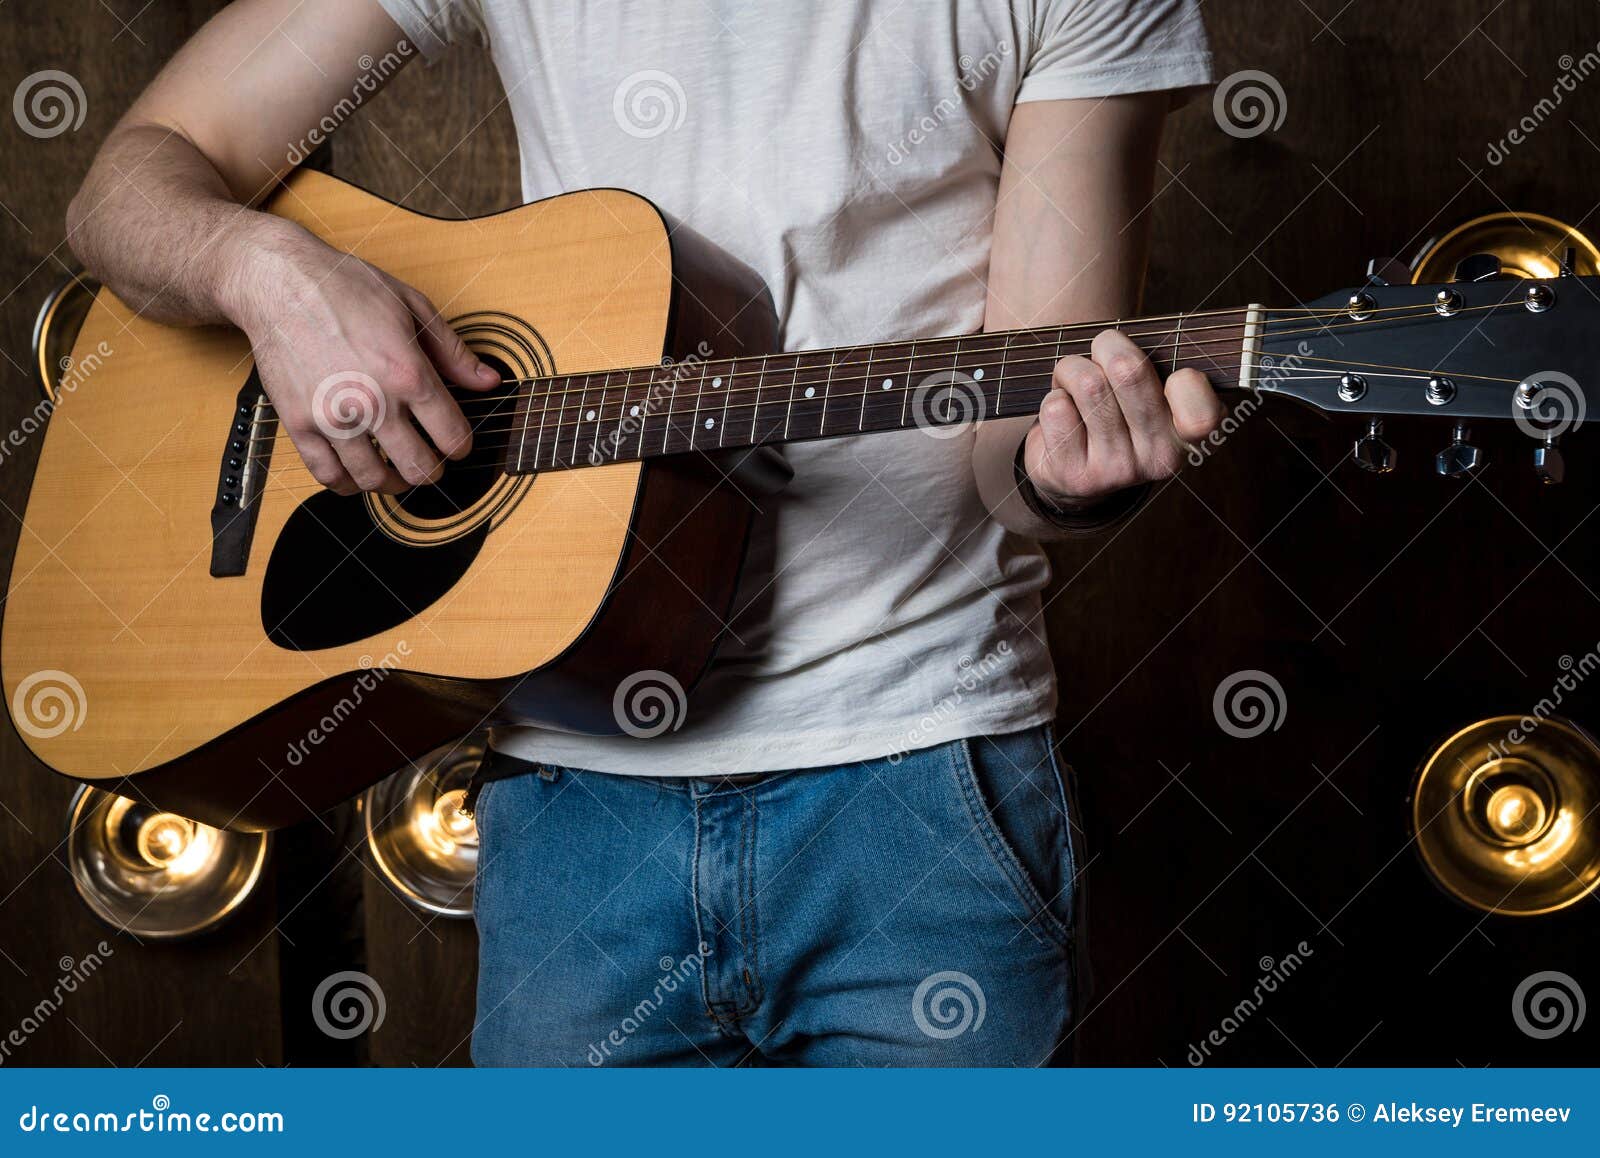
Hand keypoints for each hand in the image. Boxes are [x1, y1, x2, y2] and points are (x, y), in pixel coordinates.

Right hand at [226, 218, 499, 494]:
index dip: (461, 446)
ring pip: (373, 479)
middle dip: (431, 471)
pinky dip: (347, 483)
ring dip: (392, 483)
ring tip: (396, 473)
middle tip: (431, 465)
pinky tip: (357, 473)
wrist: (280, 283)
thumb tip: (489, 381)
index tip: (457, 446)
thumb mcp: (413, 308)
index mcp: (408, 374)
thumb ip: (453, 352)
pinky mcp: (298, 423)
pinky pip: (327, 475)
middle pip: (417, 467)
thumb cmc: (346, 288)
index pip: (452, 435)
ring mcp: (333, 417)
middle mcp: (373, 402)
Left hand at [1023, 329, 1223, 507]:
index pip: (1201, 413)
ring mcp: (1116, 470)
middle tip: (1102, 350)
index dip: (1187, 382)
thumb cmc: (1120, 410)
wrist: (1077, 470)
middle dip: (1107, 345)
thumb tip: (1126, 342)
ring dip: (1071, 368)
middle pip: (1129, 371)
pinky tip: (1063, 410)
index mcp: (1190, 435)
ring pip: (1088, 384)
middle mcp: (1158, 458)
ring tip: (1073, 378)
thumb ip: (1160, 364)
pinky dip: (1053, 396)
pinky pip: (1057, 408)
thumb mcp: (1154, 390)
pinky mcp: (1075, 474)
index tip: (1173, 376)